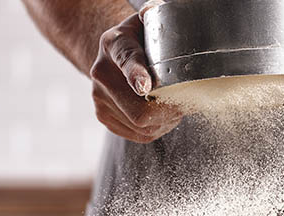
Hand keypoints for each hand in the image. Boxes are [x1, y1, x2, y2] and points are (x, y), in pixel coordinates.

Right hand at [90, 10, 181, 142]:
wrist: (112, 55)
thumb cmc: (139, 40)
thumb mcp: (146, 23)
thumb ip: (153, 15)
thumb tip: (154, 8)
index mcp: (114, 44)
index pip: (127, 61)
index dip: (137, 75)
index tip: (145, 86)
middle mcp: (101, 73)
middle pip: (138, 109)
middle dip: (168, 111)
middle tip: (184, 104)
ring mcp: (99, 98)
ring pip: (142, 126)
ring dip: (165, 121)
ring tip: (172, 105)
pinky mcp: (103, 116)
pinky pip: (139, 135)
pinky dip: (157, 128)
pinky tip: (161, 114)